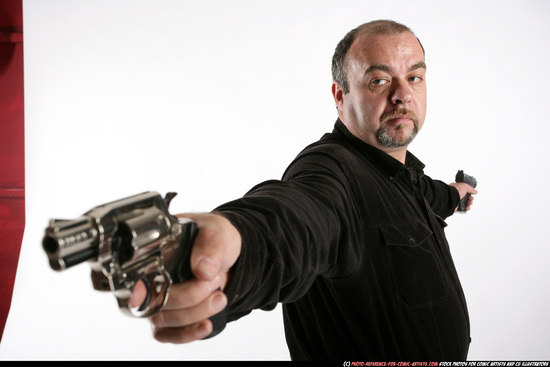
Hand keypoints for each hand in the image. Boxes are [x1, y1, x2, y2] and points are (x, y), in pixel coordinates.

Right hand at [130, 212, 240, 342]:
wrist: (230, 256)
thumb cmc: (215, 238)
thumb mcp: (217, 232)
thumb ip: (210, 246)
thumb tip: (203, 269)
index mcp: (155, 254)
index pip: (137, 276)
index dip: (145, 288)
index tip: (164, 289)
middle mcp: (151, 279)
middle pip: (154, 302)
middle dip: (190, 297)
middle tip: (213, 282)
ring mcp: (159, 300)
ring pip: (164, 320)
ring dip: (196, 312)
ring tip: (219, 295)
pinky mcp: (171, 318)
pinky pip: (170, 335)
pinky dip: (188, 333)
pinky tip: (205, 325)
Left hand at [449, 182, 477, 210]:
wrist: (449, 199)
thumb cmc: (455, 191)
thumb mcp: (465, 186)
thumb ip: (471, 188)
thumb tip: (475, 191)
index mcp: (457, 188)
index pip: (464, 190)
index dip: (469, 192)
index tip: (472, 193)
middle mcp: (456, 195)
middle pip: (466, 197)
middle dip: (470, 198)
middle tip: (471, 199)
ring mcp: (455, 201)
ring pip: (464, 203)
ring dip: (469, 203)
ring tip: (469, 203)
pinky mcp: (455, 207)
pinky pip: (462, 208)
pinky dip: (466, 208)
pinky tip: (468, 207)